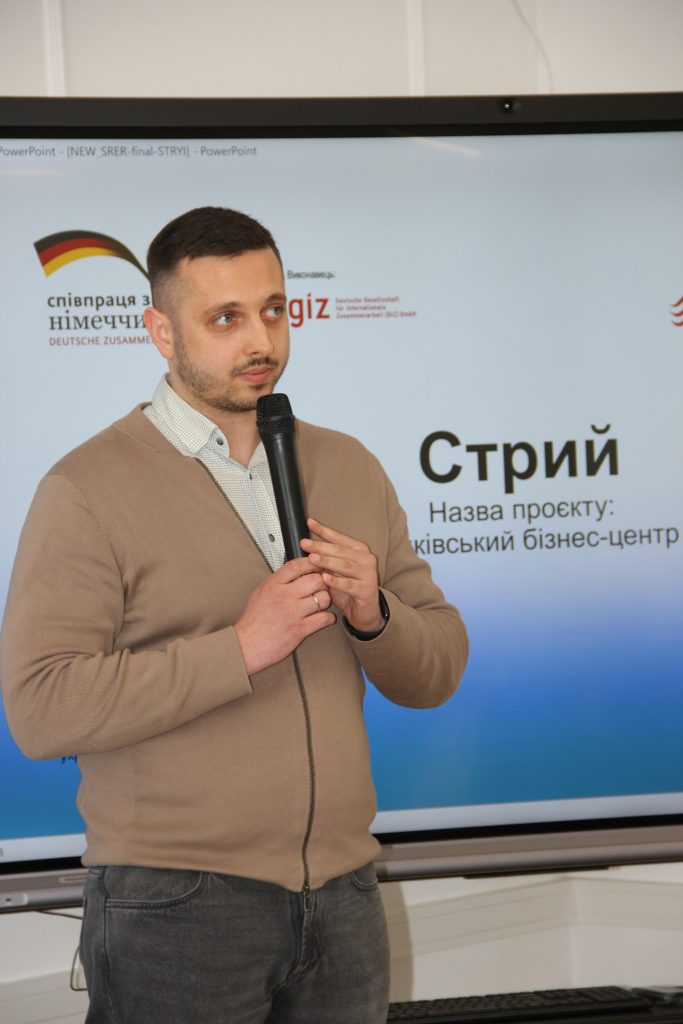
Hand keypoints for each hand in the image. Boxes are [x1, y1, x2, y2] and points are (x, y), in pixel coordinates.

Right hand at [234, 557, 333, 674]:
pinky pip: (324, 618)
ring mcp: (293, 613)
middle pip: (315, 580)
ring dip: (326, 601)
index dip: (311, 563)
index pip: (297, 565)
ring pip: (323, 598)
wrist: (247, 645)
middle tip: (322, 587)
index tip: (317, 565)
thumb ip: (278, 582)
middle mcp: (284, 596)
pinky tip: (322, 618)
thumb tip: (294, 573)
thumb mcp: (261, 593)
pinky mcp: (300, 629)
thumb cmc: (253, 621)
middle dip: (323, 583)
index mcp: (273, 585)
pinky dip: (328, 618)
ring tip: (321, 604)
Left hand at [300, 517, 383, 634]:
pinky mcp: (367, 590)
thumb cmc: (349, 588)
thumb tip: (306, 545)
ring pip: (345, 565)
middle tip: (305, 543)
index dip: (323, 530)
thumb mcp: (336, 570)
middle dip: (321, 546)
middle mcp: (365, 559)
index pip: (338, 538)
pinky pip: (349, 585)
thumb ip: (326, 558)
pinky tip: (325, 579)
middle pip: (340, 550)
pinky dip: (336, 582)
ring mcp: (368, 574)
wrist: (365, 611)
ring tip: (312, 558)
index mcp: (358, 550)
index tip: (309, 523)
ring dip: (327, 561)